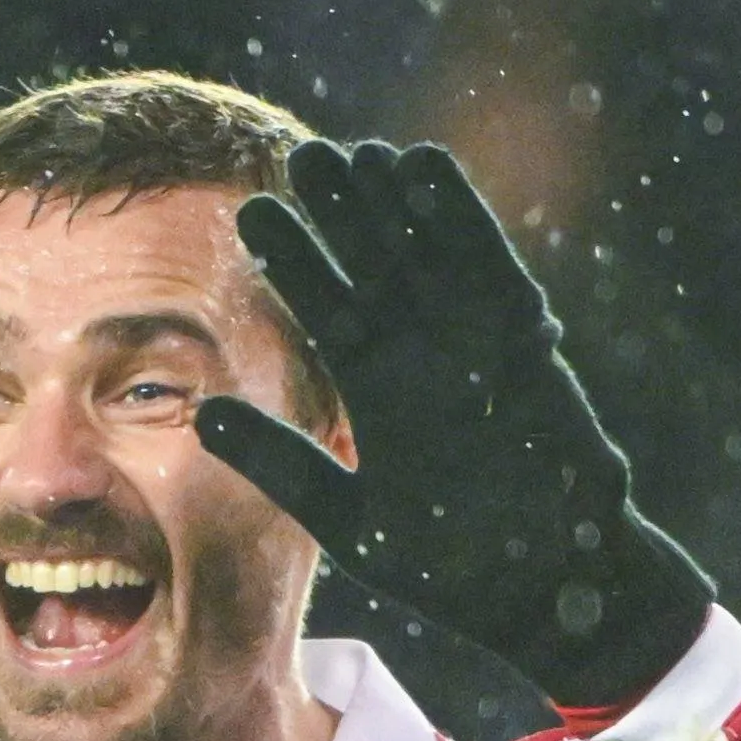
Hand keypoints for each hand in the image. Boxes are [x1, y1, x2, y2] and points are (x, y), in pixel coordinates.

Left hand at [192, 137, 715, 712]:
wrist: (541, 590)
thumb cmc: (446, 565)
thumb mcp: (345, 517)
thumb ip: (280, 463)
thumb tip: (200, 417)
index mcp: (377, 395)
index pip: (326, 313)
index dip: (294, 264)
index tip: (252, 214)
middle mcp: (422, 358)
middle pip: (374, 268)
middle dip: (342, 214)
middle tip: (301, 157)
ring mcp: (473, 345)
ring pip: (427, 254)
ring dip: (395, 203)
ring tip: (359, 151)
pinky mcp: (524, 342)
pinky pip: (489, 265)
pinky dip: (460, 218)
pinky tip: (427, 169)